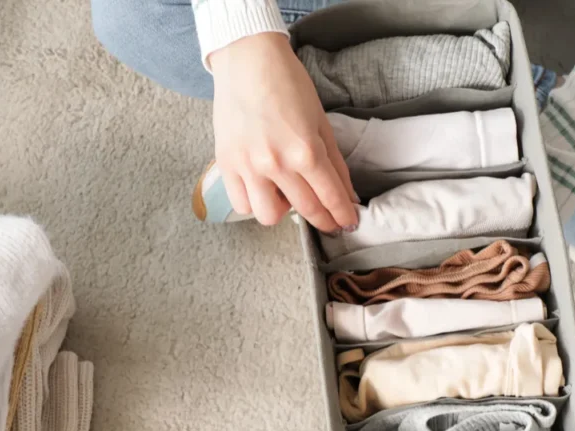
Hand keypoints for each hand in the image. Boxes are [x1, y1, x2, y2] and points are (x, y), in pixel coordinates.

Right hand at [210, 33, 358, 232]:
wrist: (248, 61)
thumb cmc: (288, 85)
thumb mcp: (320, 122)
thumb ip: (335, 162)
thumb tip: (347, 194)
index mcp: (305, 151)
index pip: (330, 197)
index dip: (342, 215)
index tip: (348, 224)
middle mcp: (276, 164)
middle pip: (306, 210)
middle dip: (323, 219)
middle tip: (329, 219)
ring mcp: (248, 167)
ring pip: (269, 216)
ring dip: (283, 212)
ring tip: (286, 195)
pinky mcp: (226, 165)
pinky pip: (241, 204)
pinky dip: (254, 202)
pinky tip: (262, 188)